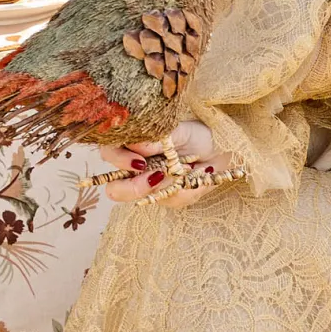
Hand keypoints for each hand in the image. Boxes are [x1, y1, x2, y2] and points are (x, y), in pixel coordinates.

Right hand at [97, 121, 231, 209]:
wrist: (221, 146)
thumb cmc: (196, 133)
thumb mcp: (178, 130)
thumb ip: (156, 138)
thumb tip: (137, 145)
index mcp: (131, 146)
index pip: (108, 154)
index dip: (118, 161)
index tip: (139, 162)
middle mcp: (135, 168)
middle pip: (115, 190)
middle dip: (134, 188)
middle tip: (157, 177)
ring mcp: (151, 185)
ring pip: (146, 199)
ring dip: (170, 187)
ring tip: (191, 170)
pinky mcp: (170, 196)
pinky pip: (173, 201)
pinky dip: (189, 189)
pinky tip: (201, 174)